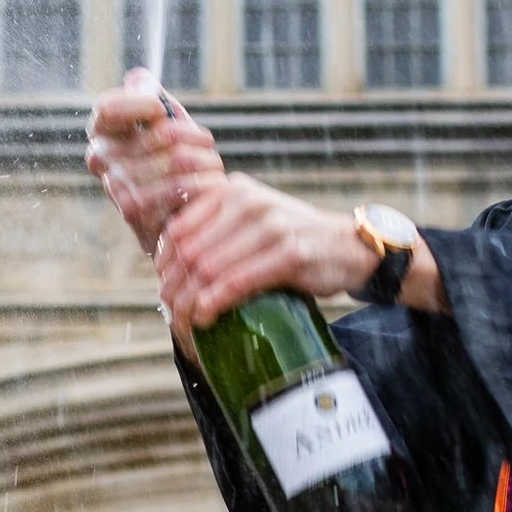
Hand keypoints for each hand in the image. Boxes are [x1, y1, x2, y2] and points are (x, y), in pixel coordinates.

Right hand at [87, 70, 225, 256]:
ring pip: (179, 160)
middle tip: (205, 146)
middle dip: (195, 138)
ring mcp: (117, 188)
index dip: (143, 104)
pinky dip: (208, 183)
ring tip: (212, 168)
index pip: (109, 108)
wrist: (178, 222)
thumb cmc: (172, 167)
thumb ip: (150, 98)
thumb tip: (139, 78)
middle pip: (163, 133)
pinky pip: (185, 186)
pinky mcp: (139, 214)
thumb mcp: (164, 124)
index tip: (161, 110)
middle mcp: (101, 160)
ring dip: (207, 162)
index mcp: (102, 132)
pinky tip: (212, 186)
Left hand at [155, 175, 380, 329]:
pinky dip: (215, 303)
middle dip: (174, 287)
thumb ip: (216, 228)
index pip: (178, 228)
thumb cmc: (292, 239)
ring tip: (186, 321)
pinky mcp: (289, 253)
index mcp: (232, 190)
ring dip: (190, 301)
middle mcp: (247, 201)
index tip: (164, 288)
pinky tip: (206, 318)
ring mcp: (270, 225)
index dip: (163, 263)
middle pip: (189, 251)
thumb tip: (169, 264)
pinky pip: (237, 281)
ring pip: (208, 268)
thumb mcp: (252, 219)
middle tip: (171, 313)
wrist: (348, 246)